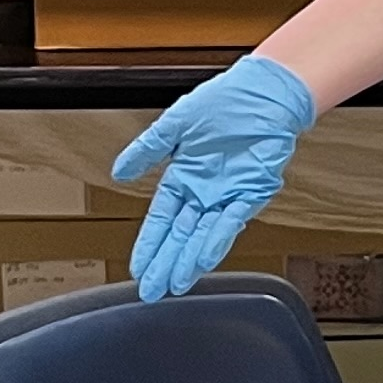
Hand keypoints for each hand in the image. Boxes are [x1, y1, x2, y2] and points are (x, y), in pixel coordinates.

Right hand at [110, 55, 316, 301]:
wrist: (264, 91)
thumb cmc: (224, 100)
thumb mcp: (174, 125)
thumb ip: (146, 151)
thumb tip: (119, 172)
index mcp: (184, 177)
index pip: (161, 219)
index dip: (149, 245)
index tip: (138, 269)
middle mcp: (205, 191)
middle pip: (180, 236)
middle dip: (165, 263)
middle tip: (152, 290)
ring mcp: (228, 195)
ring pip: (205, 236)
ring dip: (190, 260)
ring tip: (175, 283)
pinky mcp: (252, 193)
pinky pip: (232, 221)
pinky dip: (218, 239)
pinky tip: (203, 257)